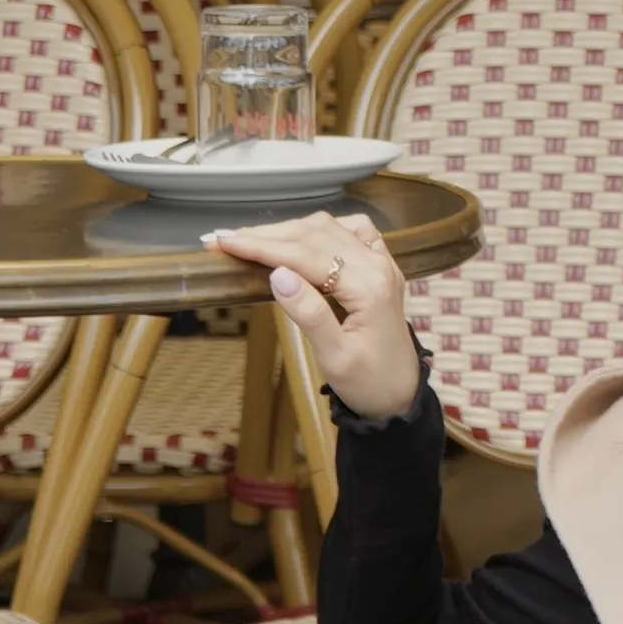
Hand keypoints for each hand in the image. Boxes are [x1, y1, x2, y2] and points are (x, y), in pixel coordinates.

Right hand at [204, 211, 421, 421]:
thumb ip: (309, 314)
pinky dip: (321, 228)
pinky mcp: (381, 267)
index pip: (305, 255)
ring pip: (329, 228)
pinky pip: (352, 231)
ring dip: (287, 230)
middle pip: (315, 235)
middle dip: (265, 235)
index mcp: (369, 287)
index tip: (223, 242)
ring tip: (247, 239)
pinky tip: (298, 236)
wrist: (400, 395)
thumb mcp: (334, 357)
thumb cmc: (368, 383)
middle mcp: (379, 266)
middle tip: (222, 239)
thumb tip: (277, 274)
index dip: (261, 247)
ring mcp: (382, 263)